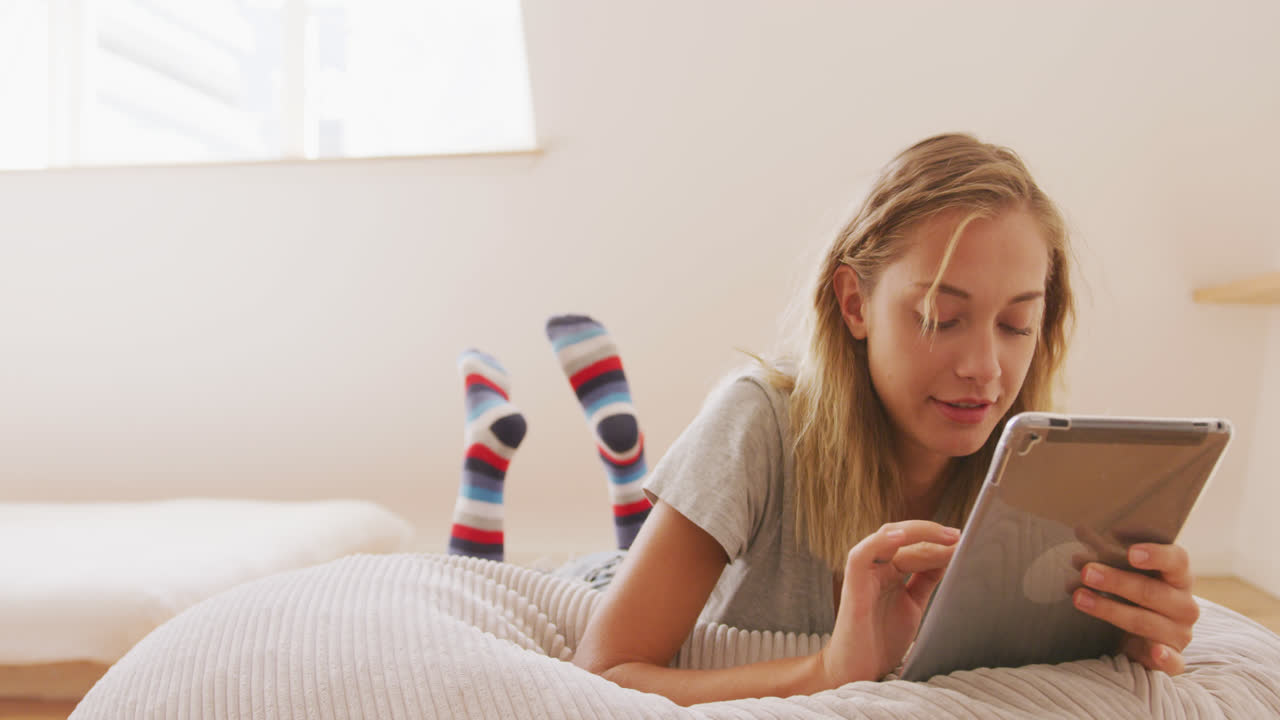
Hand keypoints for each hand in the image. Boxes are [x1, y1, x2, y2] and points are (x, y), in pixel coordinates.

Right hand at [817, 521, 959, 685]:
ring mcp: (865, 574)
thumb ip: (925, 581)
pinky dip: (880, 542)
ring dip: (918, 532)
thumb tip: (949, 557)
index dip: (940, 543)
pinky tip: (902, 537)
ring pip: (887, 537)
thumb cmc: (881, 642)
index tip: (966, 543)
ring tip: (948, 537)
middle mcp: (877, 568)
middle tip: (961, 538)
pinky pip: (862, 555)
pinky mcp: (853, 584)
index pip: (916, 547)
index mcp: (890, 572)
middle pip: (905, 537)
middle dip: (934, 534)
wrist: (857, 673)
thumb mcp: (912, 605)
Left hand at [1073, 543, 1197, 674]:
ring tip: (1078, 597)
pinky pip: (1174, 662)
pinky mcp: (1173, 659)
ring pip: (1146, 622)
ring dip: (1110, 609)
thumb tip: (1080, 528)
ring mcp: (1180, 633)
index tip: (1131, 553)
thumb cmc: (1134, 593)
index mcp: (1179, 577)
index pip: (1177, 560)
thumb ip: (1107, 551)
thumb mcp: (1124, 571)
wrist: (1144, 635)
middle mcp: (1184, 604)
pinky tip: (1155, 652)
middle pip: (1152, 591)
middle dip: (1116, 581)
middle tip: (1086, 571)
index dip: (1156, 555)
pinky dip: (1166, 658)